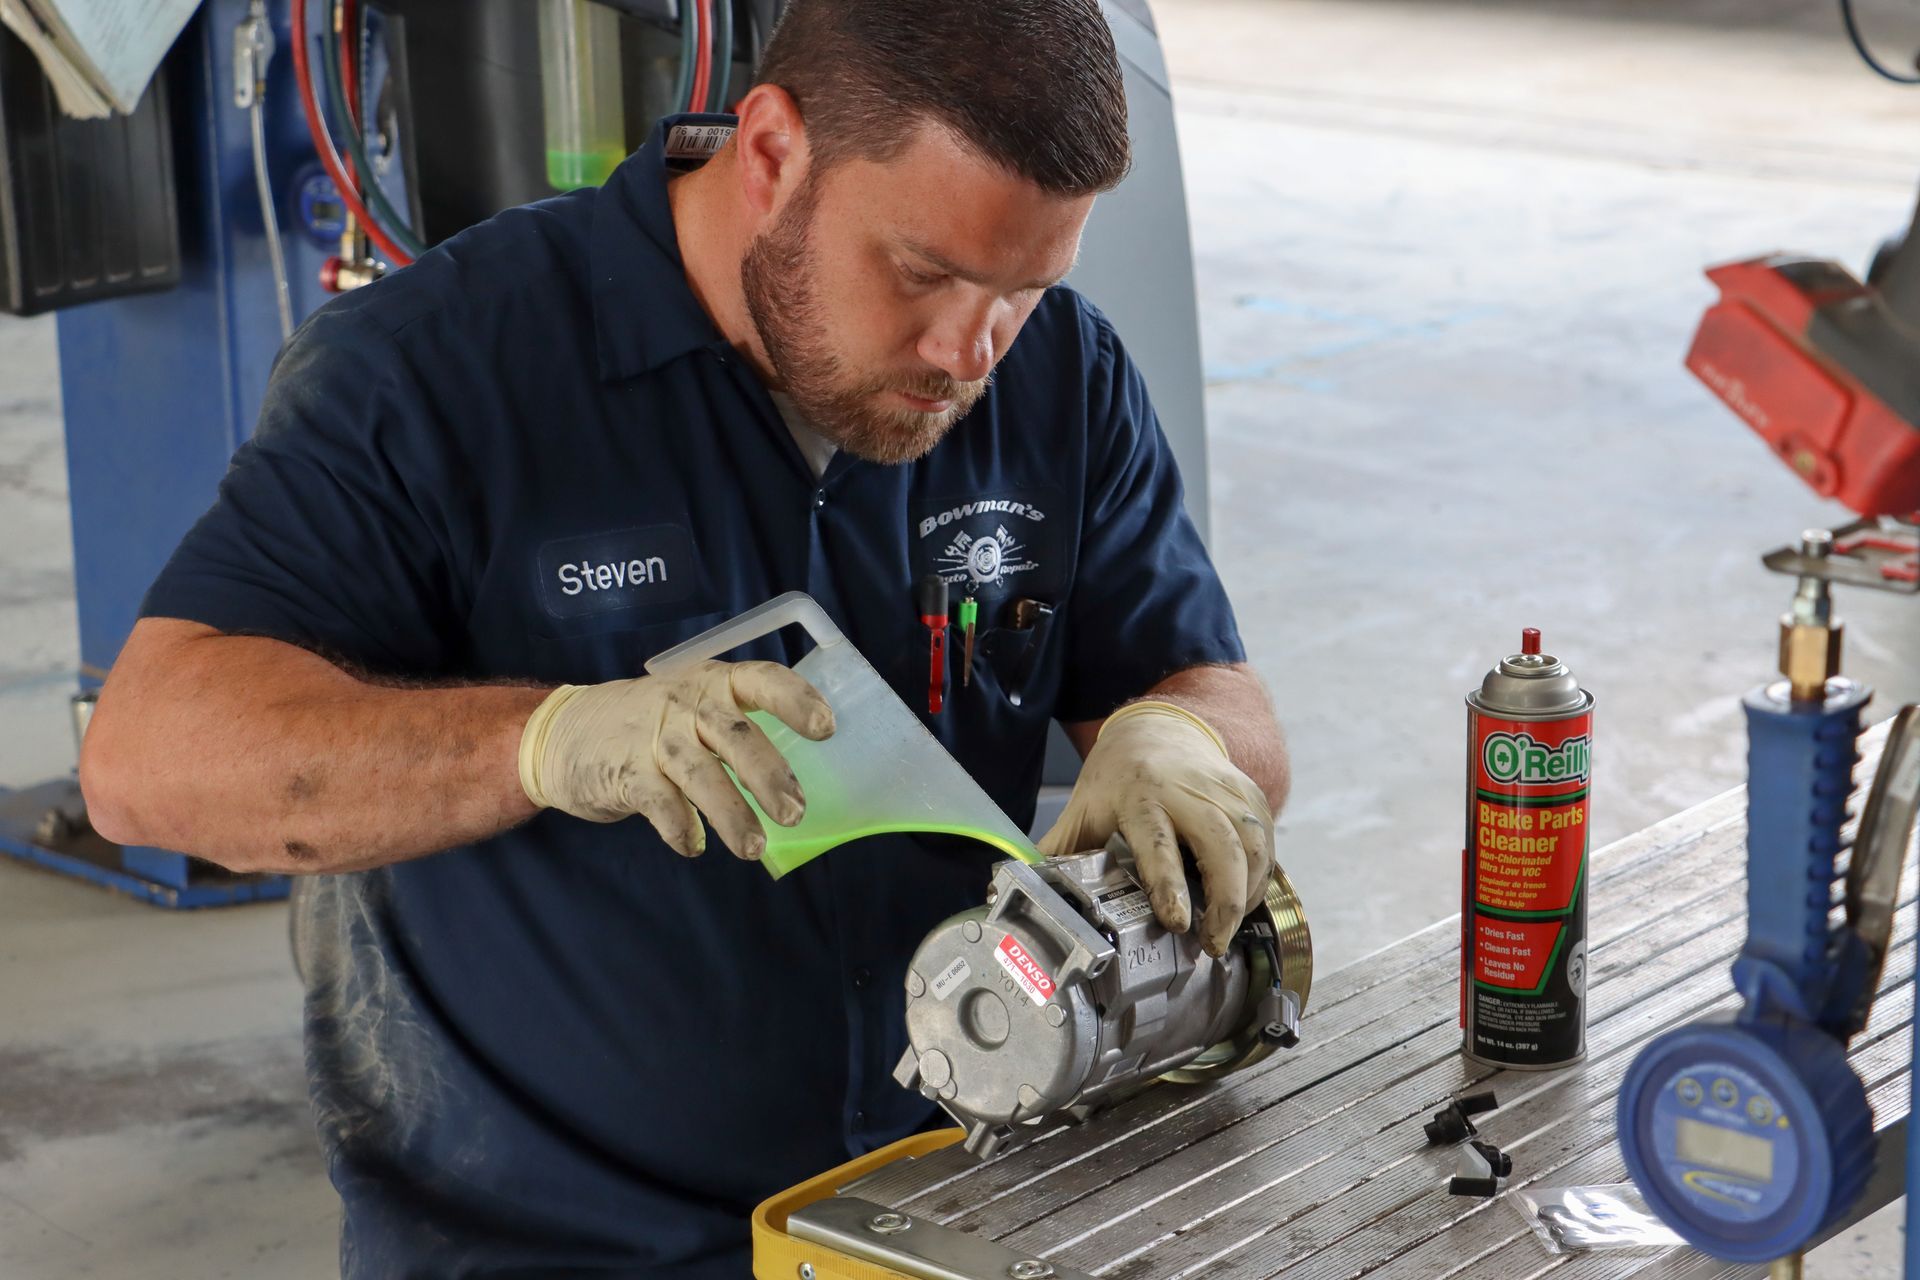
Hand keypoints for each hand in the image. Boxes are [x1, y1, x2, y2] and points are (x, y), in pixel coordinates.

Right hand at [518, 661, 834, 858]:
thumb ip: (737, 730)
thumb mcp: (692, 705)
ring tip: (753, 847)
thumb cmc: (648, 723)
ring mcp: (653, 738)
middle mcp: (686, 704)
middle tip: (795, 811)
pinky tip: (693, 844)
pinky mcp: (625, 773)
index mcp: (713, 683)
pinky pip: (659, 803)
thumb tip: (794, 781)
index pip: (762, 680)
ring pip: (700, 773)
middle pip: (735, 734)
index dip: (795, 700)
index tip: (826, 728)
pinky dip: (680, 827)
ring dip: (730, 813)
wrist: (562, 732)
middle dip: (768, 773)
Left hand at [1038, 701, 1273, 955]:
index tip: (1179, 923)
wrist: (1158, 729)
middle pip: (1222, 846)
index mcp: (1139, 794)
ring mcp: (1224, 790)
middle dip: (1225, 901)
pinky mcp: (1250, 794)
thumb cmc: (1117, 776)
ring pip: (1252, 845)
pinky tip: (1244, 900)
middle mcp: (1187, 790)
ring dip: (1247, 893)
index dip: (1171, 885)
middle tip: (1213, 942)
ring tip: (1227, 928)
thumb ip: (1061, 852)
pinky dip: (1260, 876)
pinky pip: (1265, 840)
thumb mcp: (1083, 808)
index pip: (1159, 842)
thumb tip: (1023, 893)